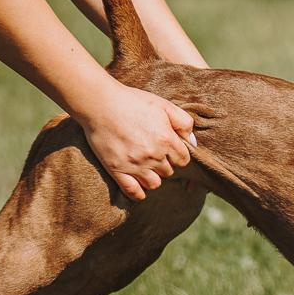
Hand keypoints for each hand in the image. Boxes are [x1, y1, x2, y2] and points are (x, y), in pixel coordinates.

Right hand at [75, 80, 195, 200]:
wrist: (101, 103)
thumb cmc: (133, 102)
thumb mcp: (164, 105)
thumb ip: (183, 123)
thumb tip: (192, 142)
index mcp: (166, 140)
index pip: (183, 160)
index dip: (178, 154)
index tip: (170, 148)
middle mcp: (153, 156)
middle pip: (168, 172)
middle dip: (165, 164)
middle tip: (155, 154)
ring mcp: (135, 165)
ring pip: (154, 184)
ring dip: (153, 177)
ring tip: (146, 167)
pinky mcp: (117, 170)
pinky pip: (133, 192)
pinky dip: (138, 193)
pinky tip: (139, 186)